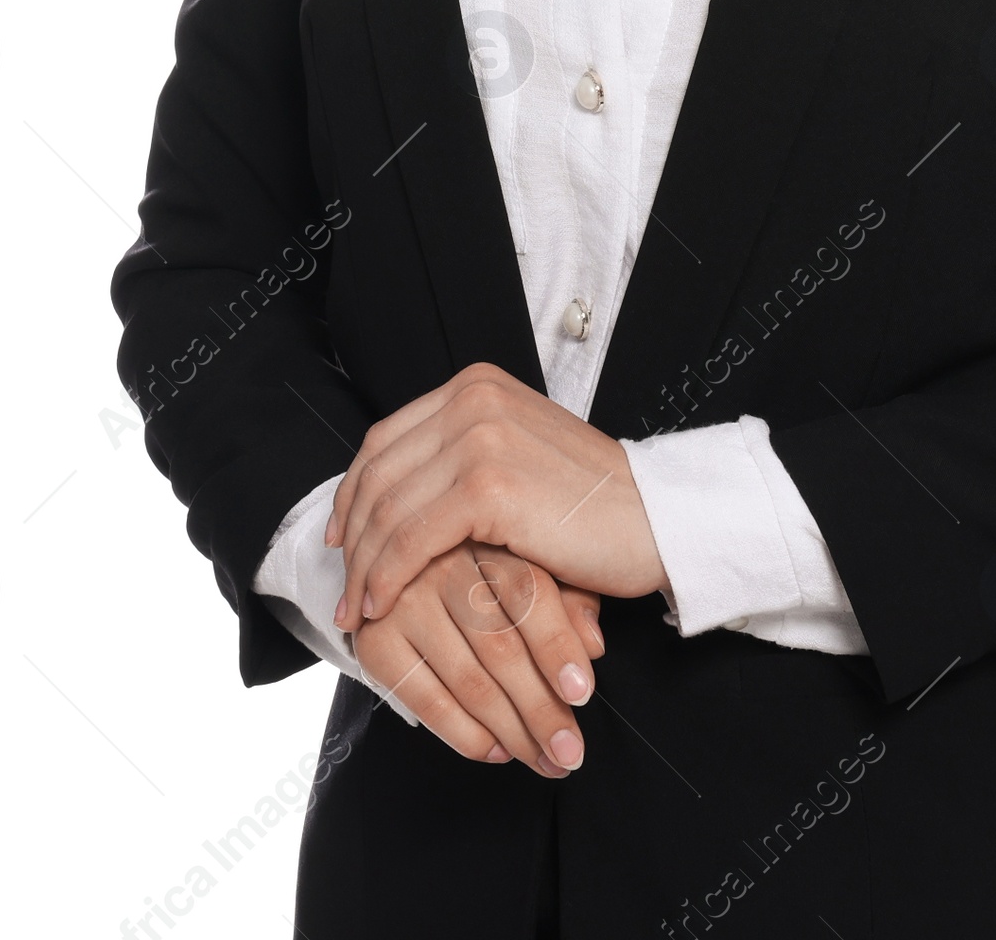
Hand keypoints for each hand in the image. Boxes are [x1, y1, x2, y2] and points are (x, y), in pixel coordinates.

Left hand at [330, 363, 667, 630]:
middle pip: (379, 473)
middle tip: (342, 588)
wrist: (655, 519)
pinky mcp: (488, 485)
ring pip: (388, 510)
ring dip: (363, 567)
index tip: (341, 537)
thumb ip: (462, 458)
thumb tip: (396, 500)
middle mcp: (473, 397)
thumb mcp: (518, 456)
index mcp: (477, 385)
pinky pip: (412, 538)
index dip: (353, 492)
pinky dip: (386, 577)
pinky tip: (380, 607)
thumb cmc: (592, 503)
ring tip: (356, 610)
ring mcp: (480, 436)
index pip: (387, 439)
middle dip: (352, 538)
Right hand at [350, 540, 603, 774]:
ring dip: (512, 732)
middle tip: (570, 751)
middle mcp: (441, 563)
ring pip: (468, 681)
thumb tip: (595, 646)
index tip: (583, 694)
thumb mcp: (536, 561)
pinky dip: (467, 735)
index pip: (529, 593)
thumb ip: (571, 598)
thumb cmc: (486, 566)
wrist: (401, 559)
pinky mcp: (375, 641)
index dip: (558, 646)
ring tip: (546, 760)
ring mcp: (402, 602)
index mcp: (487, 535)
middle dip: (542, 709)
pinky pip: (427, 702)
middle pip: (500, 646)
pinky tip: (498, 751)